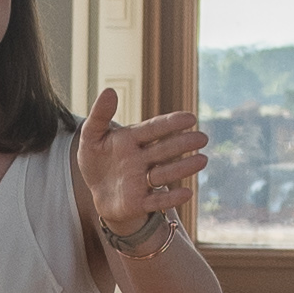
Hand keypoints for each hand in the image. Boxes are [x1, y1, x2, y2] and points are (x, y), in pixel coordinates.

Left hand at [80, 87, 208, 241]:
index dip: (171, 123)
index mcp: (132, 139)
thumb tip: (110, 90)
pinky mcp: (140, 202)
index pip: (154, 128)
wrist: (98, 192)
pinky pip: (156, 200)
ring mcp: (142, 181)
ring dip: (183, 168)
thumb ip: (99, 115)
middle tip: (202, 138)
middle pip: (164, 150)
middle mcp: (141, 159)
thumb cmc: (97, 160)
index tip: (190, 118)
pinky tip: (187, 193)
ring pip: (164, 173)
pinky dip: (171, 198)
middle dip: (183, 144)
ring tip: (202, 160)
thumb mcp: (91, 136)